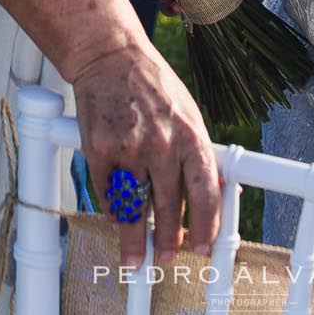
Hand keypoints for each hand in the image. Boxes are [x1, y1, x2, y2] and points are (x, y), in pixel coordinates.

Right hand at [65, 36, 220, 266]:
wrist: (110, 58)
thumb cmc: (152, 85)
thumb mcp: (188, 113)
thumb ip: (198, 152)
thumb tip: (214, 191)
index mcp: (191, 134)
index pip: (206, 193)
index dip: (207, 226)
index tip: (202, 246)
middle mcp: (162, 144)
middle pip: (169, 207)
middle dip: (168, 239)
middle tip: (165, 256)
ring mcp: (128, 148)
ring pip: (134, 208)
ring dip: (134, 238)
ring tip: (135, 256)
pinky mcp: (98, 150)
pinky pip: (107, 194)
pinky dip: (112, 212)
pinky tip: (116, 221)